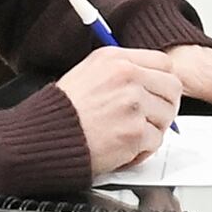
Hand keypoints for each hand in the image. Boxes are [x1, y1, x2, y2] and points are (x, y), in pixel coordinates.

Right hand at [59, 45, 184, 175]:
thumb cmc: (58, 113)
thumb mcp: (86, 74)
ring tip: (127, 135)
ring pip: (166, 117)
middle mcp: (127, 77)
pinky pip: (154, 142)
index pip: (164, 63)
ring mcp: (132, 105)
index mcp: (115, 60)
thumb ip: (120, 72)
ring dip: (151, 131)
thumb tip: (150, 80)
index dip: (163, 81)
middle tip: (150, 119)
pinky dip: (141, 151)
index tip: (157, 94)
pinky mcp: (133, 133)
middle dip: (164, 107)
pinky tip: (122, 149)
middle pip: (173, 88)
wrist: (39, 139)